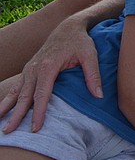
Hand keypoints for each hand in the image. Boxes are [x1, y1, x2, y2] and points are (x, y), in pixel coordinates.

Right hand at [0, 17, 100, 132]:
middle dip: (17, 115)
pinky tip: (2, 111)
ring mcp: (29, 68)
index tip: (35, 128)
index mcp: (48, 66)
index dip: (38, 112)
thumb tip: (99, 96)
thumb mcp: (90, 55)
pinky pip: (17, 87)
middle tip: (10, 132)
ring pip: (17, 92)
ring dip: (8, 109)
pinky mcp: (28, 69)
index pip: (42, 94)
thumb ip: (93, 75)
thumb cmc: (80, 42)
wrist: (68, 27)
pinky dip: (8, 99)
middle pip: (25, 96)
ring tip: (2, 126)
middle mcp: (35, 68)